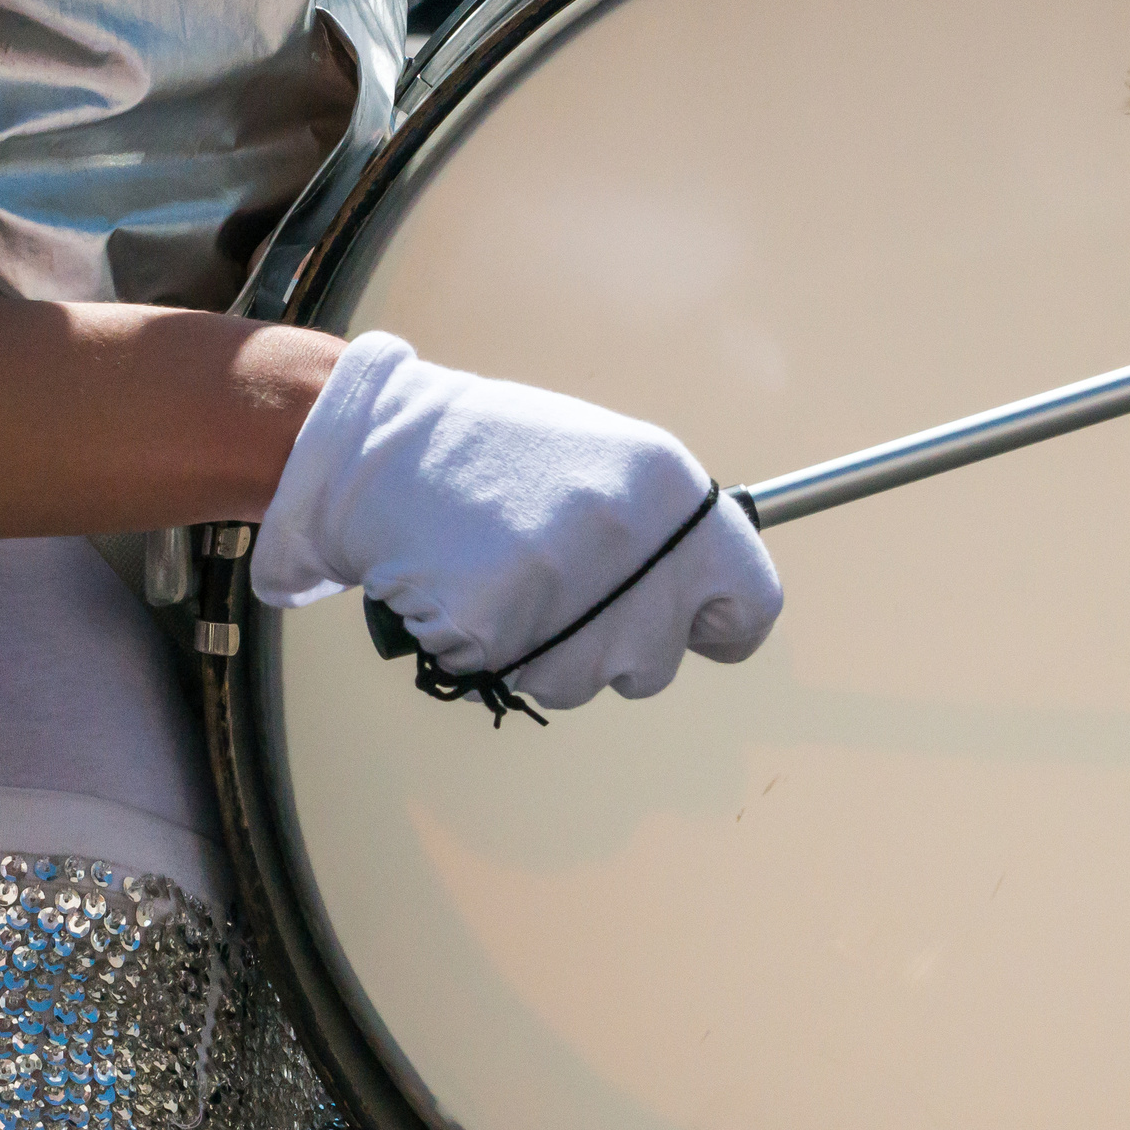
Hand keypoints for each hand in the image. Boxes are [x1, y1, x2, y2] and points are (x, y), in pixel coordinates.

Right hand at [252, 333, 782, 710]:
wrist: (379, 446)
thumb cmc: (492, 453)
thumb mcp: (608, 463)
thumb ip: (664, 531)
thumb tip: (712, 600)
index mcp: (669, 488)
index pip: (750, 601)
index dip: (720, 628)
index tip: (699, 631)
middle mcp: (632, 539)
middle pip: (656, 663)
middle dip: (610, 646)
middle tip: (558, 588)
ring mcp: (566, 587)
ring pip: (582, 683)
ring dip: (544, 654)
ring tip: (503, 578)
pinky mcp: (499, 627)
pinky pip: (510, 679)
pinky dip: (484, 651)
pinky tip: (464, 591)